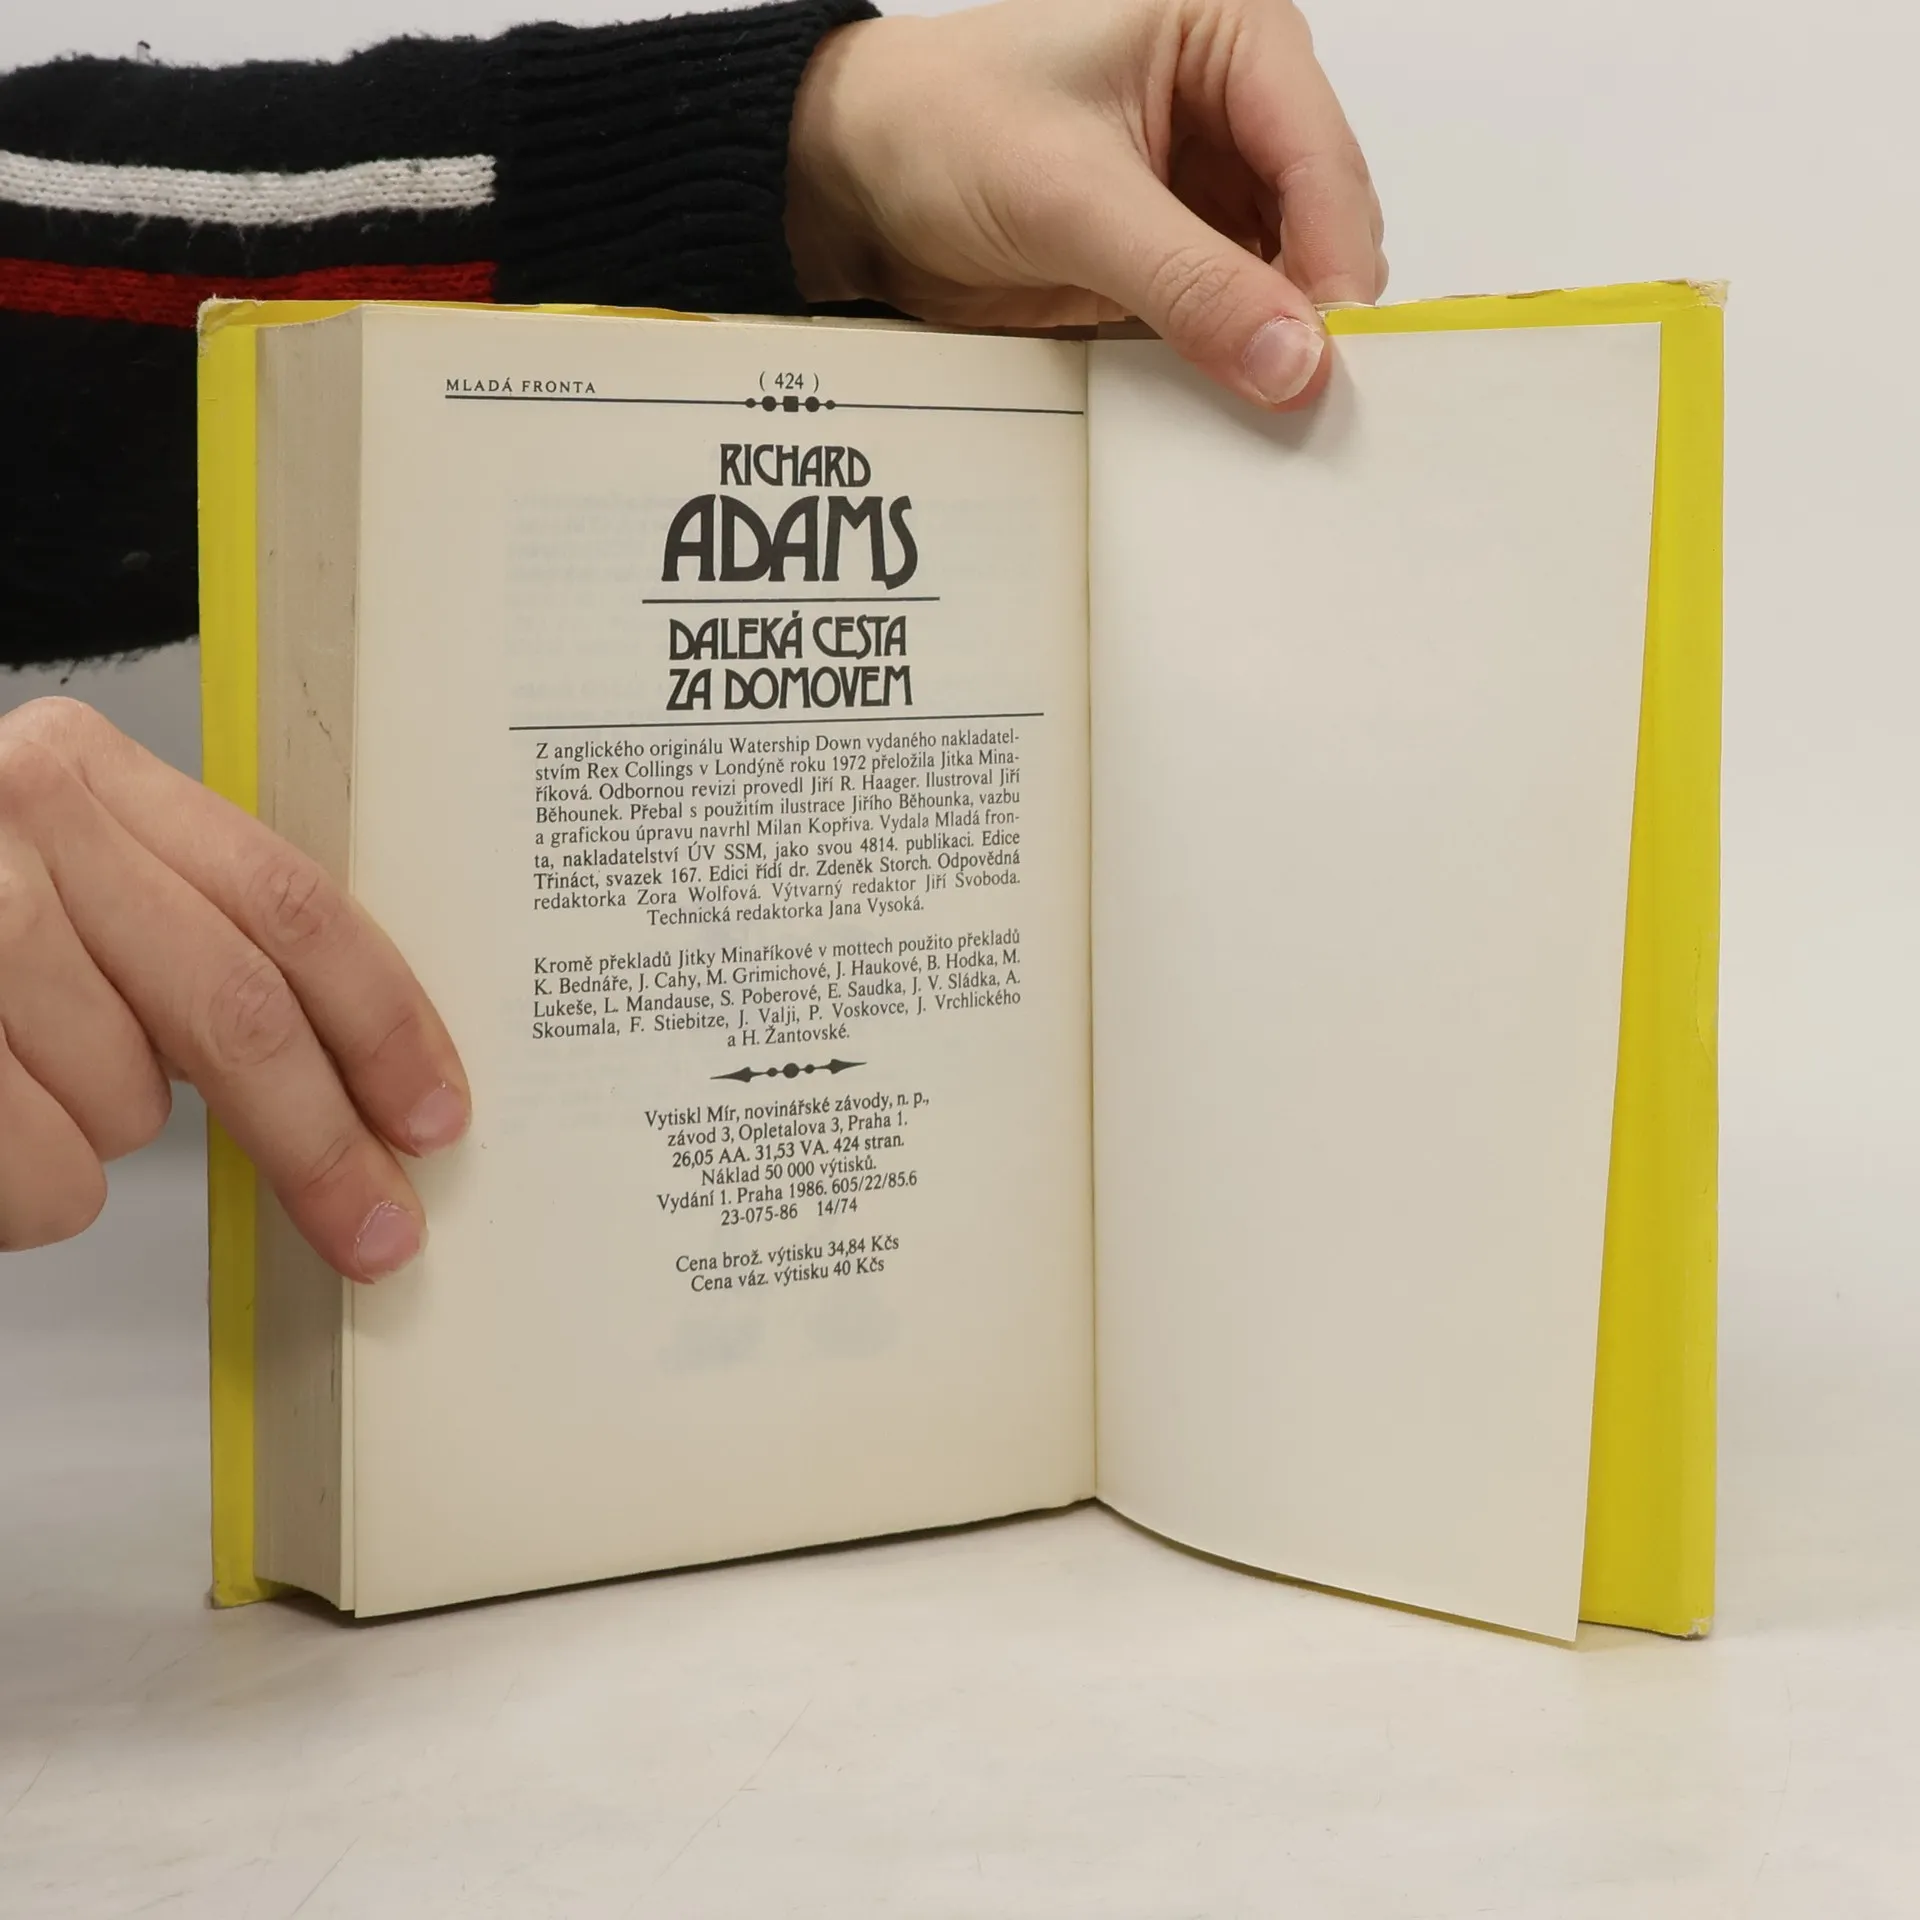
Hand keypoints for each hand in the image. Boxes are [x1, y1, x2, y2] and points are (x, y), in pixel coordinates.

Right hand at [0, 698, 467, 1276]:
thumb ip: (187, 932)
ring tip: (20, 1086)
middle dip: (322, 1141)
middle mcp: (18, 819)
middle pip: (238, 1015)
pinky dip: (30, 1191)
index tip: (433, 1113)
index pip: (290, 906)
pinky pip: (52, 1179)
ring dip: (97, 1134)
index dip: (384, 1024)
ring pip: (126, 1108)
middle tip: (378, 1227)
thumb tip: (352, 1072)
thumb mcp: (67, 883)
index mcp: (84, 772)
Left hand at [788, 0, 1384, 408]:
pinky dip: (1231, 368)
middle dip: (1314, 314)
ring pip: (1285, 286)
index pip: (1322, 157)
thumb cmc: (940, 129)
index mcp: (1231, 38)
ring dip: (1275, 350)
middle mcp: (1236, 110)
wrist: (855, 182)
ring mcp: (1209, 192)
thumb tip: (1294, 361)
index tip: (1331, 361)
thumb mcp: (1071, 199)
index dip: (1336, 263)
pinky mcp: (1175, 262)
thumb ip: (1189, 283)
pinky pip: (1231, 325)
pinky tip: (1223, 408)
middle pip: (1321, 227)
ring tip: (1268, 417)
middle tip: (1305, 404)